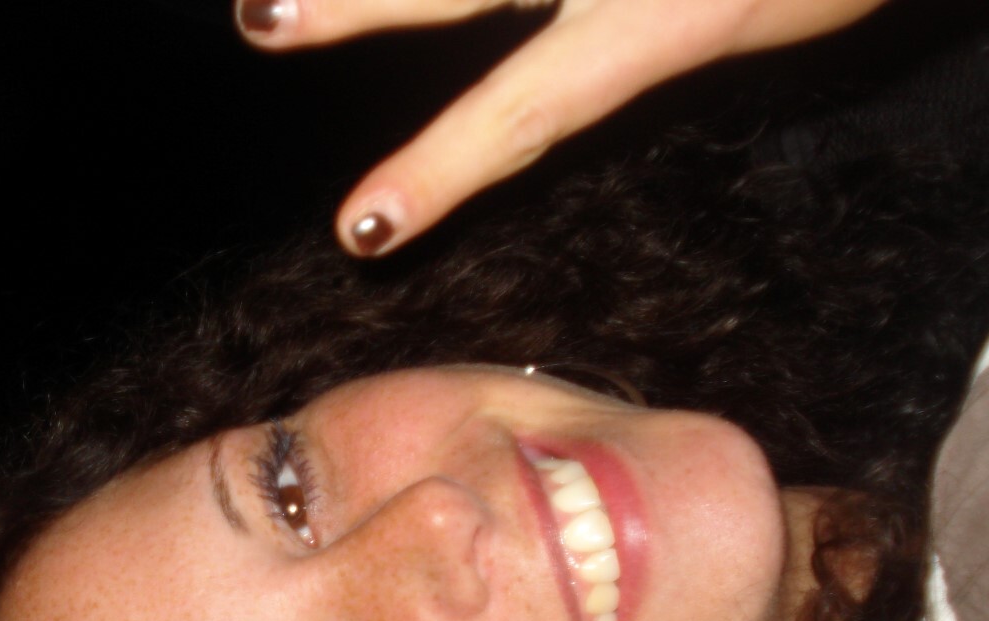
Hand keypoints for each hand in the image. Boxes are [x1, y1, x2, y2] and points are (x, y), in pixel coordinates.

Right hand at [236, 0, 889, 254]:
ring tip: (279, 2)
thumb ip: (622, 49)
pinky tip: (370, 0)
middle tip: (264, 21)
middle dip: (360, 5)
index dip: (438, 168)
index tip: (361, 231)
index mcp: (662, 24)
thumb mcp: (724, 27)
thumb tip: (542, 64)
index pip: (526, 109)